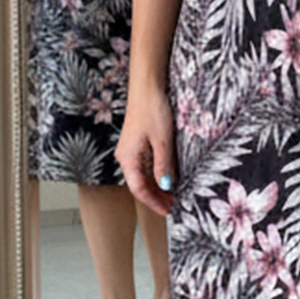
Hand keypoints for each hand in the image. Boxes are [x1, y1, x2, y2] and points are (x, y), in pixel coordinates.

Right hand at [116, 84, 176, 215]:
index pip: (138, 189)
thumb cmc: (153, 110)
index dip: (153, 202)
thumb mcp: (162, 140)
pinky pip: (145, 166)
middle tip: (173, 206)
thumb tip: (166, 186)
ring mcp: (131, 151)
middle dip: (156, 197)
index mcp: (128, 158)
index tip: (167, 211)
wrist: (147, 87)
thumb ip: (163, 165)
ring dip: (156, 187)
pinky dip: (156, 175)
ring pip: (142, 176)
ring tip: (173, 195)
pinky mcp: (137, 144)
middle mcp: (126, 157)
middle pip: (139, 185)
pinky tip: (168, 178)